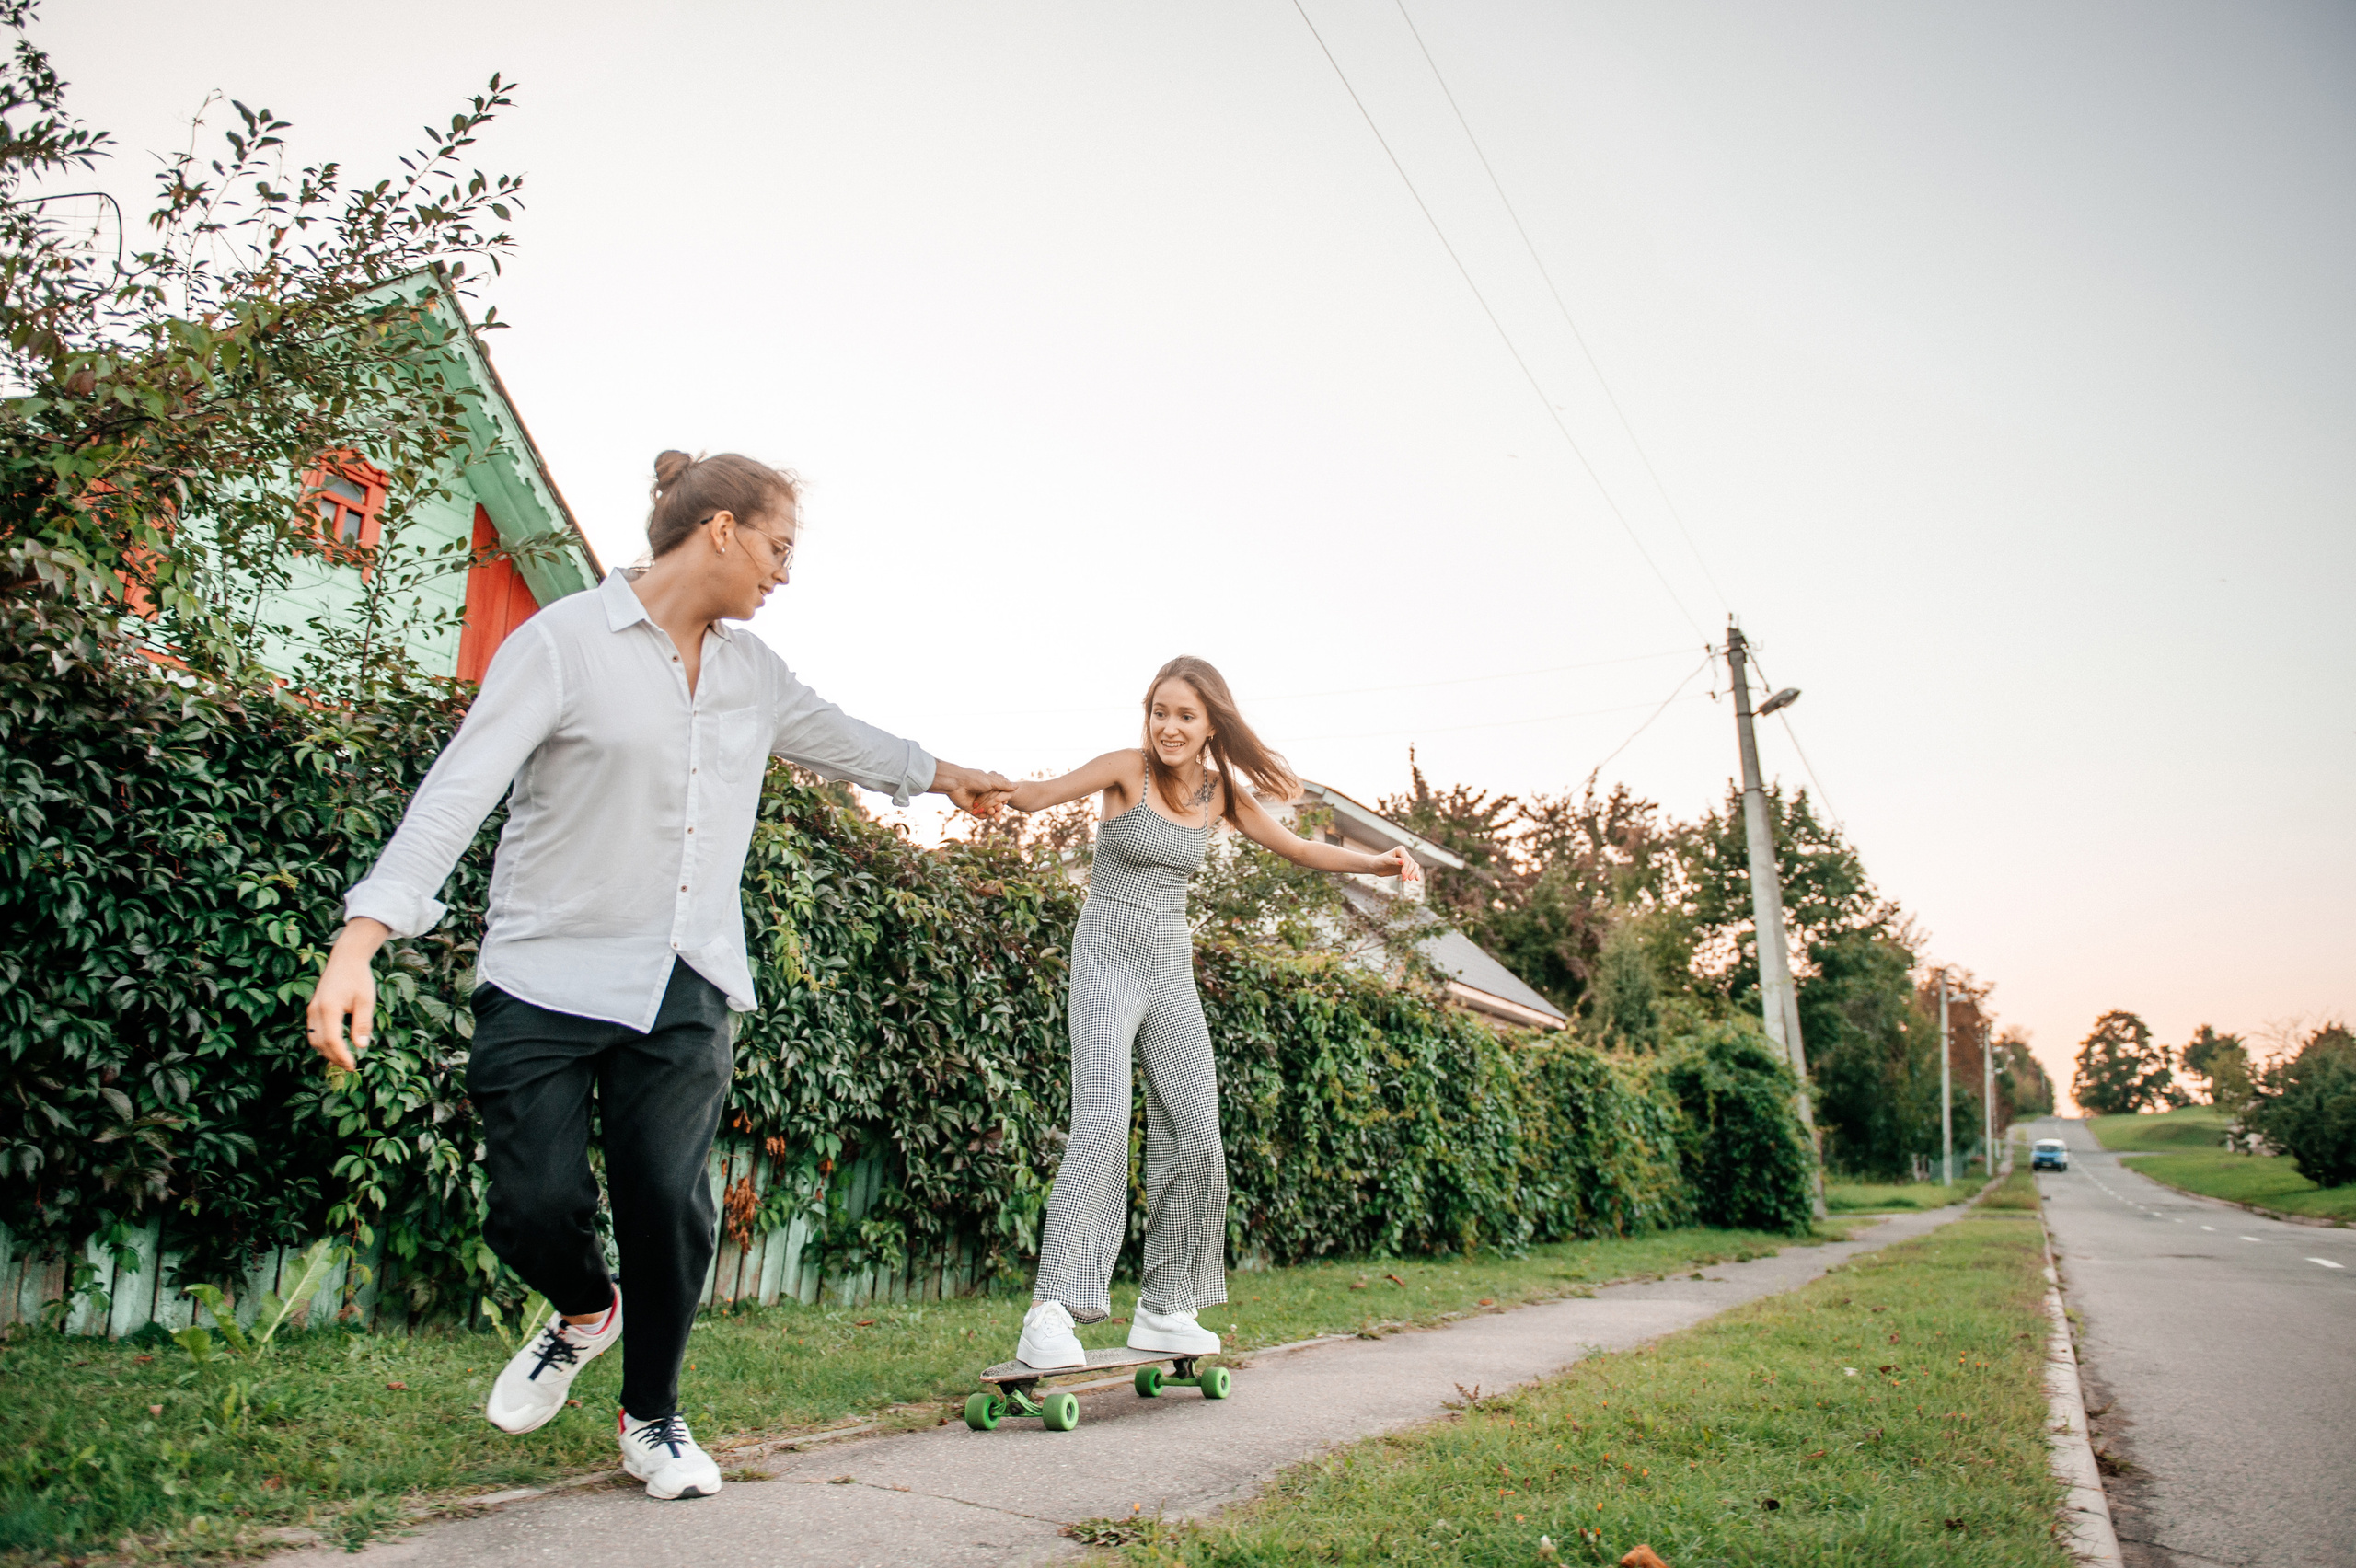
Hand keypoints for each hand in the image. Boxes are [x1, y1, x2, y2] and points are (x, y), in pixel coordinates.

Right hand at [306, 919, 388, 1070]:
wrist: (346, 959)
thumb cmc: (358, 978)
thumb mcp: (366, 1000)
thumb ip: (362, 1023)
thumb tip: (361, 1047)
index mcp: (328, 1008)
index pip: (332, 1040)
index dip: (341, 1055)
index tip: (353, 1066)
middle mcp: (315, 1010)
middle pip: (320, 1043)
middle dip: (334, 1057)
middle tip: (350, 1067)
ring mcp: (311, 1010)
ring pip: (314, 1039)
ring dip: (327, 1052)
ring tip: (344, 1059)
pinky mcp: (313, 1009)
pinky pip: (314, 1031)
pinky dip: (323, 1042)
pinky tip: (337, 1046)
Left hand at [939, 764, 1014, 813]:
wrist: (957, 783)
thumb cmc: (974, 779)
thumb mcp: (992, 781)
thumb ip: (1003, 785)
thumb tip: (1016, 786)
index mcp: (987, 785)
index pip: (998, 795)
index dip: (1002, 800)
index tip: (1006, 802)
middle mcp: (981, 793)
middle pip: (992, 804)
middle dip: (996, 808)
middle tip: (999, 810)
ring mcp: (975, 800)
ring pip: (985, 809)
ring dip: (990, 812)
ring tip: (991, 813)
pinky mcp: (968, 807)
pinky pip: (977, 814)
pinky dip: (981, 816)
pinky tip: (984, 817)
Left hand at [1367, 847, 1419, 881]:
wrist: (1375, 867)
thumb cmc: (1379, 861)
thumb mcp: (1386, 861)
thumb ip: (1394, 861)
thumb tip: (1403, 861)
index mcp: (1400, 850)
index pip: (1407, 858)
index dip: (1406, 866)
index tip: (1402, 874)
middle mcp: (1404, 854)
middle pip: (1412, 863)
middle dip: (1409, 871)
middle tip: (1404, 878)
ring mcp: (1405, 861)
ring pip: (1414, 866)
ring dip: (1414, 873)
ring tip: (1410, 879)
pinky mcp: (1405, 868)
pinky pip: (1413, 871)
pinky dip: (1416, 874)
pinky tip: (1417, 879)